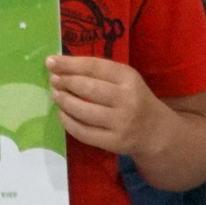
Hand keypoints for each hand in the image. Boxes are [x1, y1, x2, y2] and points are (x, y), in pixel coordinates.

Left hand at [49, 54, 169, 157]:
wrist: (155, 131)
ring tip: (56, 95)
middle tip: (53, 80)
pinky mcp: (114, 142)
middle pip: (87, 88)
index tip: (50, 62)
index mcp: (128, 78)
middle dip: (65, 82)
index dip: (69, 64)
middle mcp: (126, 99)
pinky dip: (68, 122)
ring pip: (83, 111)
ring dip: (64, 101)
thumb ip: (98, 72)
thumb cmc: (133, 98)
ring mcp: (121, 123)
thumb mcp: (124, 79)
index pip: (94, 67)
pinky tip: (63, 114)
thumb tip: (60, 66)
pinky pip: (83, 132)